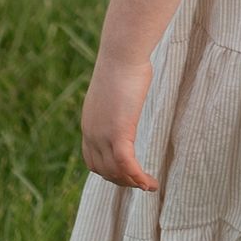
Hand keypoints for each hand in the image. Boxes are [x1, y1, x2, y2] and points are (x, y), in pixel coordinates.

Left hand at [80, 57, 156, 190]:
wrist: (122, 54)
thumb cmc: (125, 64)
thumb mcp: (117, 88)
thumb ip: (119, 101)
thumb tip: (129, 94)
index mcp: (89, 123)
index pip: (92, 160)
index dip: (109, 172)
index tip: (126, 174)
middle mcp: (91, 133)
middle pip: (103, 170)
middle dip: (122, 180)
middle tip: (141, 183)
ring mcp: (103, 135)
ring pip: (115, 172)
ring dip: (132, 183)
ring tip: (149, 186)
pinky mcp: (119, 133)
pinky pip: (128, 166)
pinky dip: (139, 178)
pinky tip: (151, 183)